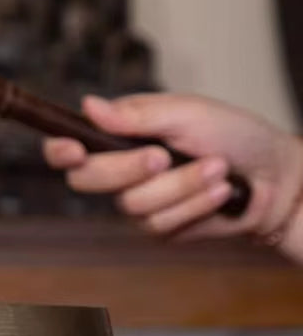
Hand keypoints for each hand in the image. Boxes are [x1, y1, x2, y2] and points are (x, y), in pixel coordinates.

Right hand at [44, 94, 302, 253]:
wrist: (274, 176)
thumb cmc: (234, 135)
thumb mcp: (186, 113)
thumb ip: (135, 114)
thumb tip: (88, 105)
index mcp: (120, 137)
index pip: (70, 149)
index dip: (61, 151)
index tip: (73, 150)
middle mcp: (120, 173)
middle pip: (88, 181)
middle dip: (127, 168)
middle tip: (163, 156)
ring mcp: (138, 204)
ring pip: (132, 204)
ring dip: (181, 185)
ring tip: (216, 168)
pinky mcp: (159, 230)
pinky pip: (161, 222)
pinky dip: (195, 203)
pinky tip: (218, 193)